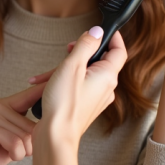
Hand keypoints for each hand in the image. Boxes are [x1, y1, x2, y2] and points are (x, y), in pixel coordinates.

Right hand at [0, 81, 46, 164]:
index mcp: (3, 104)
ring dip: (21, 152)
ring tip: (6, 152)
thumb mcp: (14, 138)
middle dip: (29, 145)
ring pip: (24, 137)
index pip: (28, 95)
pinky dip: (15, 155)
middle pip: (31, 126)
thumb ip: (25, 127)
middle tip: (15, 150)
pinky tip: (2, 153)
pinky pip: (15, 144)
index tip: (55, 80)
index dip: (43, 91)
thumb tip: (48, 120)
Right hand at [34, 28, 124, 145]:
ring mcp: (95, 99)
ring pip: (84, 74)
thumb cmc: (64, 104)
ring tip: (46, 74)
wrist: (55, 136)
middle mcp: (106, 88)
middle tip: (67, 50)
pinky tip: (45, 85)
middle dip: (79, 53)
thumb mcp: (72, 65)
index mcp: (108, 76)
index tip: (101, 29)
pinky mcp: (84, 106)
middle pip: (98, 61)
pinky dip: (63, 82)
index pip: (119, 50)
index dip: (112, 37)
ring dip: (65, 69)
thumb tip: (96, 32)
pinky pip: (78, 87)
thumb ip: (85, 45)